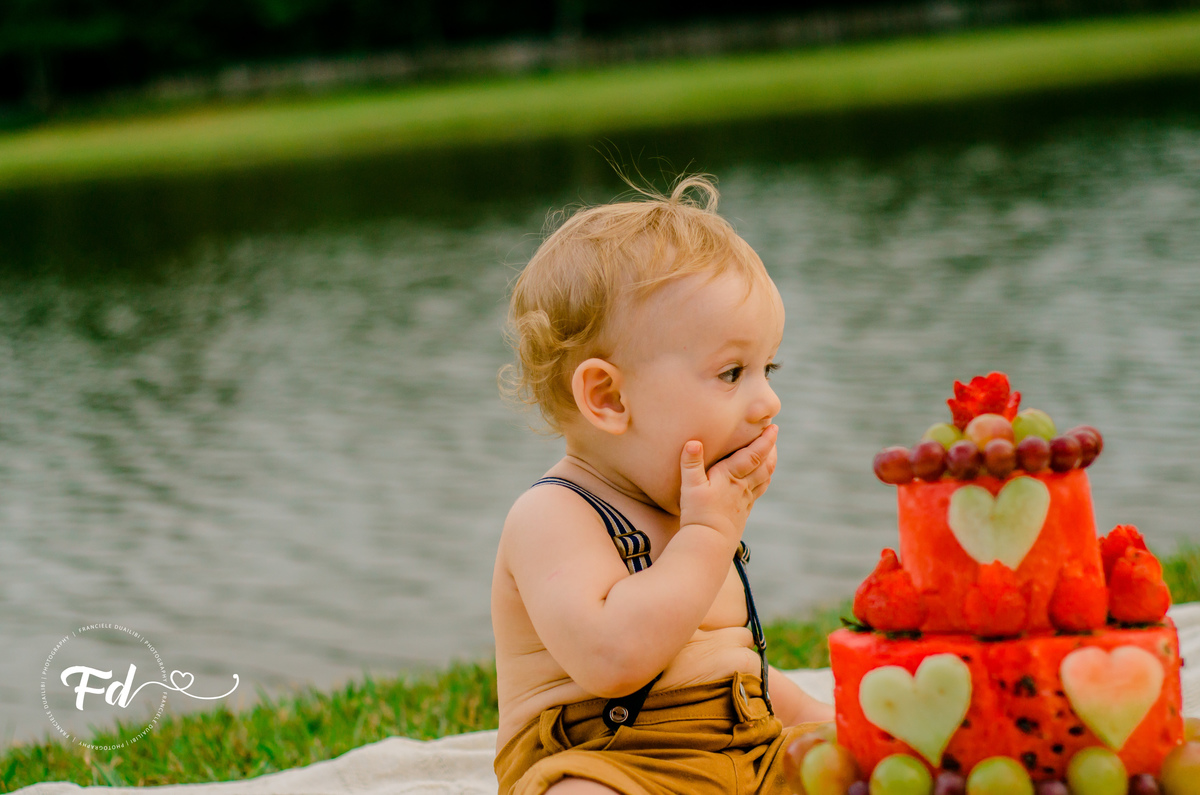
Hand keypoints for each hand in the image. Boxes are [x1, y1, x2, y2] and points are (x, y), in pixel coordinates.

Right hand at [678, 424, 777, 548]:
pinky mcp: (743, 512)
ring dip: (770, 464)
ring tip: (771, 454)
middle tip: (773, 435)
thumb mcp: (690, 486)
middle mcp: (742, 487)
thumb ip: (691, 463)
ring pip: (764, 479)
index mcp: (731, 476)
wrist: (709, 543)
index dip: (765, 440)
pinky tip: (760, 480)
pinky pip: (758, 492)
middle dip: (770, 449)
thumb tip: (693, 442)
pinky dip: (763, 481)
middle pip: (764, 465)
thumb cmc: (698, 514)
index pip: (754, 454)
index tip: (773, 427)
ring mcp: (745, 500)